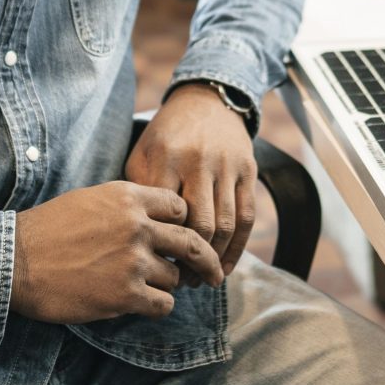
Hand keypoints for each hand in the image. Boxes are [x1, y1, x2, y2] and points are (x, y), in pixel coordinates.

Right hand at [11, 181, 222, 322]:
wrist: (14, 262)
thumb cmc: (47, 231)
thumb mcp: (90, 200)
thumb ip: (128, 206)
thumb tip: (156, 221)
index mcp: (128, 197)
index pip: (179, 207)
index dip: (183, 224)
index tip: (182, 238)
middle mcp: (137, 226)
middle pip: (192, 243)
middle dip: (207, 260)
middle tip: (214, 274)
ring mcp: (133, 261)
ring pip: (174, 278)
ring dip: (166, 286)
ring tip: (145, 289)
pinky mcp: (125, 295)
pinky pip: (162, 304)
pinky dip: (158, 307)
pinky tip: (144, 306)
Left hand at [125, 85, 256, 275]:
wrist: (206, 102)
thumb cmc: (166, 136)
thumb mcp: (143, 154)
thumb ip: (139, 191)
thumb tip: (136, 240)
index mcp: (167, 157)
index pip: (164, 214)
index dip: (160, 247)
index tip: (153, 267)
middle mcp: (199, 161)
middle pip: (198, 224)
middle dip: (190, 260)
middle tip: (180, 282)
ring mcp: (228, 166)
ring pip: (225, 225)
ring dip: (214, 259)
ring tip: (200, 279)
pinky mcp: (249, 171)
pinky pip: (246, 217)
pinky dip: (237, 248)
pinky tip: (224, 267)